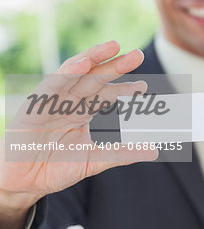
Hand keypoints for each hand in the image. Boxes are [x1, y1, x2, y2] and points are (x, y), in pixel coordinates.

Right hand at [0, 40, 157, 209]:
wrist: (23, 182)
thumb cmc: (54, 167)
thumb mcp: (93, 160)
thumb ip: (121, 153)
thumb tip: (154, 150)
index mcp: (82, 112)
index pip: (106, 95)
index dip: (124, 90)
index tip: (143, 89)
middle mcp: (69, 102)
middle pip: (95, 79)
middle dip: (115, 67)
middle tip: (137, 55)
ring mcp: (52, 100)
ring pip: (74, 73)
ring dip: (93, 58)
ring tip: (112, 46)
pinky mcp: (35, 104)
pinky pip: (52, 84)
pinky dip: (67, 73)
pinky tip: (83, 63)